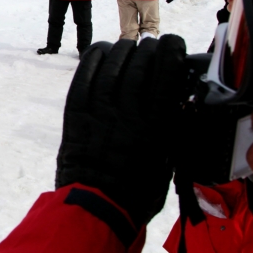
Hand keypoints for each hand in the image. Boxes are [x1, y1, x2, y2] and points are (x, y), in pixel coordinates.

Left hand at [55, 36, 187, 226]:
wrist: (97, 208)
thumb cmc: (138, 192)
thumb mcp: (168, 159)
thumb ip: (172, 128)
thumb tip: (176, 102)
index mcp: (155, 124)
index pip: (166, 72)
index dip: (171, 50)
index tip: (174, 44)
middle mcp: (126, 112)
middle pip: (139, 65)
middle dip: (148, 49)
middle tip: (152, 47)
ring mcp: (98, 112)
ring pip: (112, 66)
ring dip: (123, 51)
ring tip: (129, 47)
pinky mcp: (76, 115)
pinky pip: (84, 77)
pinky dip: (94, 59)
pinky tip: (102, 51)